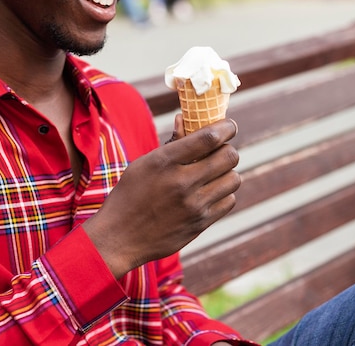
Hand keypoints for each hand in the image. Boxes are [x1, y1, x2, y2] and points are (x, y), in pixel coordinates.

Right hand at [83, 118, 239, 278]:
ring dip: (227, 172)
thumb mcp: (144, 163)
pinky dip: (224, 193)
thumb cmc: (130, 193)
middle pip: (228, 156)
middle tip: (221, 150)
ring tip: (214, 172)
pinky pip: (229, 200)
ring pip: (234, 179)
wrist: (120, 236)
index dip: (226, 128)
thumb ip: (170, 144)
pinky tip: (210, 192)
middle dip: (228, 149)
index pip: (208, 138)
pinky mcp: (201, 224)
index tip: (230, 125)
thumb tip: (184, 118)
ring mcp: (194, 205)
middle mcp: (182, 182)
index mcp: (165, 161)